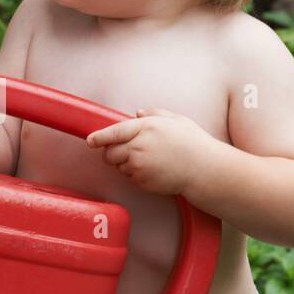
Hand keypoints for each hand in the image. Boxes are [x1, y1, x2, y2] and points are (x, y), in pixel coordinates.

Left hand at [85, 107, 215, 194]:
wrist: (204, 169)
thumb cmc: (193, 142)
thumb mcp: (176, 120)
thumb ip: (154, 113)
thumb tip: (137, 113)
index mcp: (146, 127)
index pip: (114, 132)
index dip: (99, 137)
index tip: (90, 140)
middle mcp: (139, 146)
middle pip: (110, 153)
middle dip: (113, 153)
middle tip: (127, 151)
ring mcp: (139, 165)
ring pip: (119, 166)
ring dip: (126, 164)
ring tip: (150, 160)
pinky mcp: (142, 180)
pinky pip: (131, 177)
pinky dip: (137, 174)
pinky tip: (155, 170)